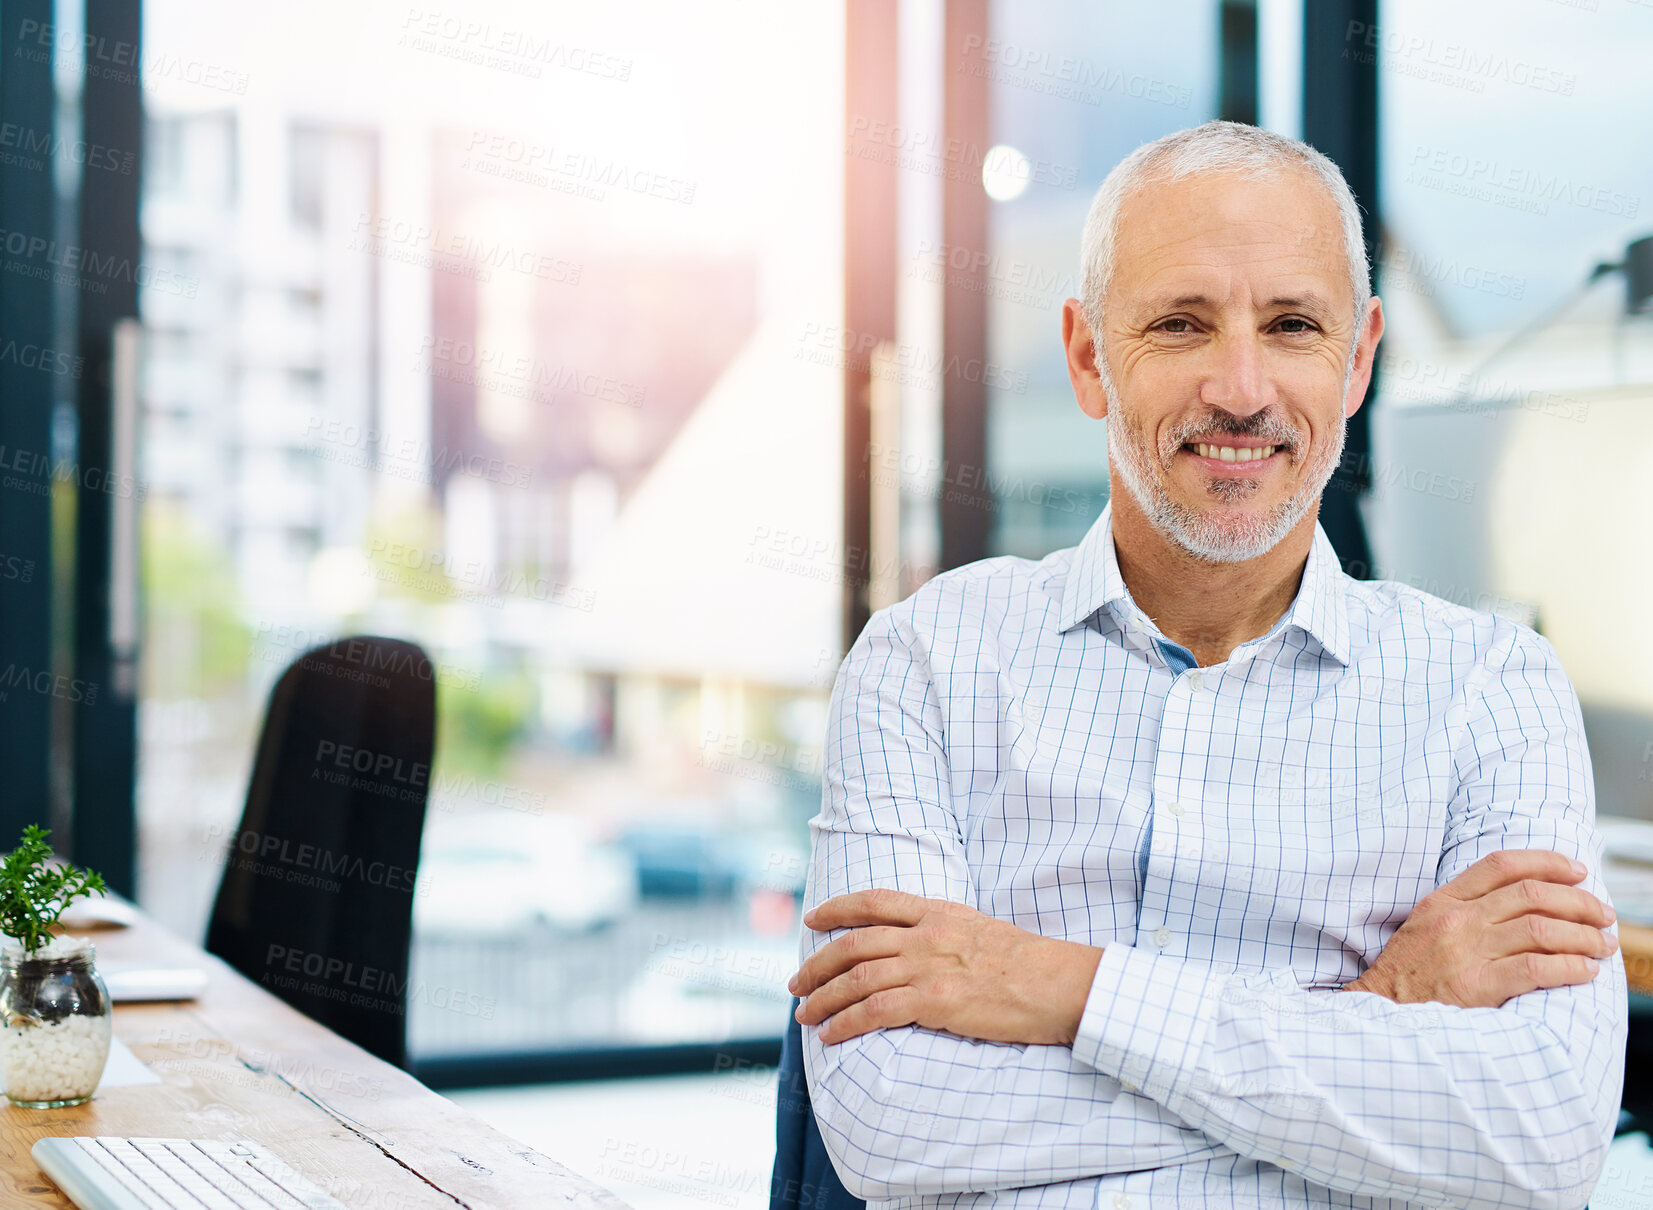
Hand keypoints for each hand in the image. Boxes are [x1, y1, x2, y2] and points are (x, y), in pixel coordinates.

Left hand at [788, 888, 1102, 1045]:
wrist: (1061, 983)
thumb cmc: (1030, 964)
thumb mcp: (982, 929)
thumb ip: (946, 932)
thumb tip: (919, 947)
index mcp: (939, 912)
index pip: (875, 903)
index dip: (837, 910)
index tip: (813, 919)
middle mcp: (927, 934)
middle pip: (854, 944)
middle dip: (818, 964)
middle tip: (796, 982)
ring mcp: (929, 966)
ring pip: (857, 979)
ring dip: (823, 998)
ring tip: (805, 1014)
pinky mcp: (935, 1001)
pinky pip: (875, 1011)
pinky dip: (845, 1023)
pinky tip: (830, 1035)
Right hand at [1342, 849, 1616, 1007]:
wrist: (1380, 1011)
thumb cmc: (1406, 975)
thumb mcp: (1424, 926)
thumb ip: (1464, 910)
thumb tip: (1523, 902)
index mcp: (1443, 901)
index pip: (1501, 865)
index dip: (1547, 862)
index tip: (1578, 871)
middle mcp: (1457, 920)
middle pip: (1532, 895)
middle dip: (1578, 901)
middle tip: (1602, 914)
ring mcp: (1465, 951)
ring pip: (1541, 930)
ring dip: (1583, 936)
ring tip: (1602, 945)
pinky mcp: (1476, 986)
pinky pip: (1537, 969)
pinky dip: (1570, 967)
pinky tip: (1585, 971)